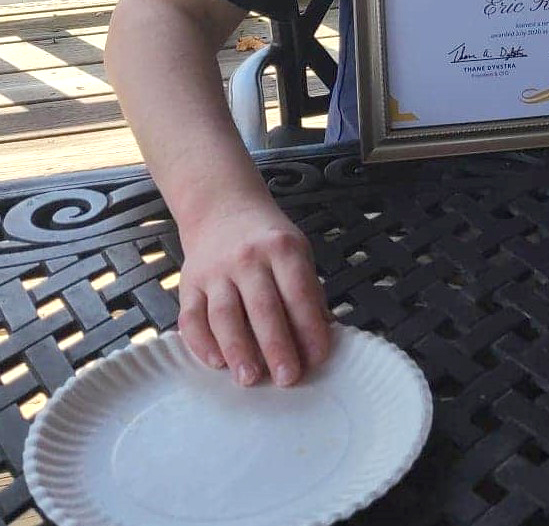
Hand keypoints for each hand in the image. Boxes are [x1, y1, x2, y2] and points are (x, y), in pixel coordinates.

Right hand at [177, 200, 334, 386]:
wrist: (222, 206)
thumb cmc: (267, 239)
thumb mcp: (297, 251)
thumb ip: (308, 291)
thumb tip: (323, 335)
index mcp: (281, 248)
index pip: (298, 291)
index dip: (309, 326)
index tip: (317, 358)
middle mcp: (247, 257)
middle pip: (262, 306)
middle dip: (276, 346)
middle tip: (287, 379)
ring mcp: (215, 270)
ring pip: (224, 314)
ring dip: (238, 349)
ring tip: (250, 378)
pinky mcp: (188, 282)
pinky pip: (191, 317)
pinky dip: (201, 343)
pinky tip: (216, 362)